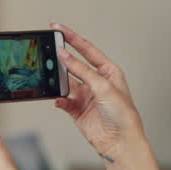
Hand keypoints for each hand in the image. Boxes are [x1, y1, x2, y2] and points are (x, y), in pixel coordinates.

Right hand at [51, 23, 143, 160]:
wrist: (119, 141)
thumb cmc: (122, 115)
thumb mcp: (103, 87)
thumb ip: (82, 71)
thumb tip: (65, 56)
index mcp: (108, 71)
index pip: (87, 49)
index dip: (72, 37)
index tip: (57, 28)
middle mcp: (96, 81)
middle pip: (74, 64)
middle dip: (61, 58)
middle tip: (48, 49)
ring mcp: (85, 95)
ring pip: (65, 82)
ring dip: (58, 81)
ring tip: (51, 76)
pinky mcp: (76, 109)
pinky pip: (62, 100)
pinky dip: (59, 99)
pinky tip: (59, 100)